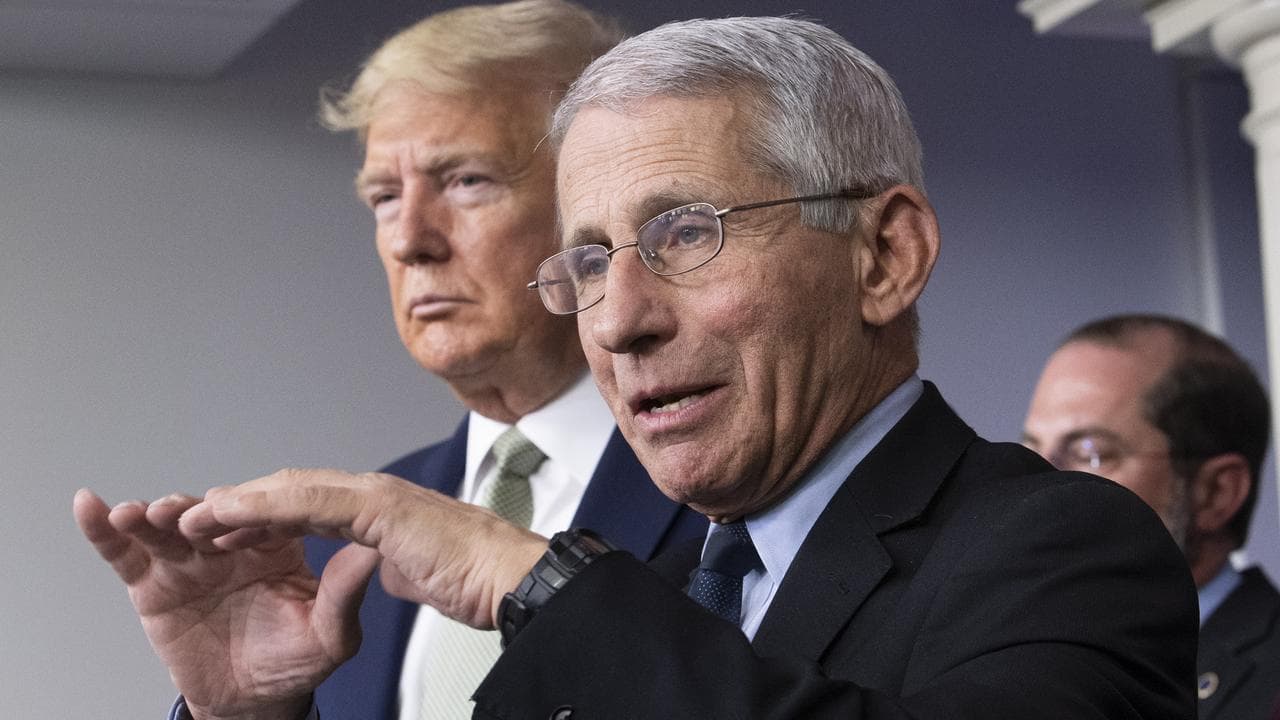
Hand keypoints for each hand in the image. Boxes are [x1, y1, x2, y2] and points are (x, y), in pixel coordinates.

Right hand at [73, 488, 377, 719]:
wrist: (252, 701)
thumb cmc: (295, 662)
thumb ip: (343, 595)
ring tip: (140, 514)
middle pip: (213, 512)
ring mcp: (191, 558)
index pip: (269, 514)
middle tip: (190, 515)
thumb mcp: (329, 635)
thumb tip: (370, 554)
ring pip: (169, 526)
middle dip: (199, 509)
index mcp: (280, 544)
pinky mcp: (154, 580)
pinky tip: (91, 508)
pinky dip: (105, 530)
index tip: (239, 510)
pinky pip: (126, 552)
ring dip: (153, 513)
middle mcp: (233, 542)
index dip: (254, 510)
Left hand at [178, 469, 547, 628]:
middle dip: (239, 505)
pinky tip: (226, 515)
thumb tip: (381, 564)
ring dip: (238, 503)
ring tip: (191, 517)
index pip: (309, 506)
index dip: (263, 517)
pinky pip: (306, 500)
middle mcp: (372, 493)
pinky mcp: (376, 504)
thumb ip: (393, 564)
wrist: (509, 579)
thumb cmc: (476, 579)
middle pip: (290, 490)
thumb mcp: (418, 575)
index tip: (225, 533)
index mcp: (380, 510)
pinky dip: (262, 506)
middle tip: (192, 518)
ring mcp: (374, 493)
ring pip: (290, 488)